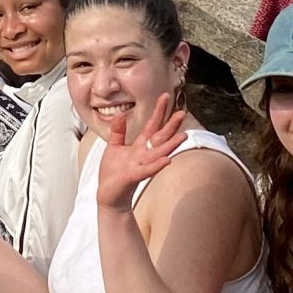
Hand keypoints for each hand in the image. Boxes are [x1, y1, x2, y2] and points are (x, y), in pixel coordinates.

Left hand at [95, 92, 185, 210]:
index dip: (158, 111)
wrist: (108, 196)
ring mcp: (140, 166)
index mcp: (139, 146)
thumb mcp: (113, 147)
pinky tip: (168, 160)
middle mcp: (144, 155)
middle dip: (171, 126)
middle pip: (160, 137)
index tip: (164, 96)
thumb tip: (121, 113)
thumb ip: (118, 131)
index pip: (152, 126)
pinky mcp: (134, 177)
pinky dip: (157, 165)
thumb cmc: (113, 173)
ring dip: (171, 145)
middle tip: (183, 113)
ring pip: (159, 153)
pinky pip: (148, 170)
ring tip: (184, 135)